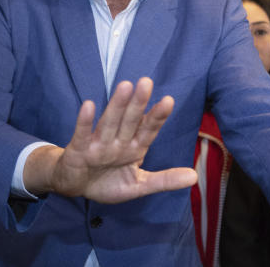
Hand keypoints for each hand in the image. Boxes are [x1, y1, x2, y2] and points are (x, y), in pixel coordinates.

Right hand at [24, 77, 196, 202]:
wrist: (75, 187)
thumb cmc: (108, 182)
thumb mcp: (139, 185)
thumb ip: (164, 180)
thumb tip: (194, 177)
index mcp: (134, 147)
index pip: (148, 129)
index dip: (157, 116)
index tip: (169, 101)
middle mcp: (118, 141)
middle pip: (130, 120)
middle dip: (138, 103)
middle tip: (147, 82)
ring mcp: (98, 144)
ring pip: (109, 122)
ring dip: (116, 105)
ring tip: (125, 86)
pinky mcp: (78, 149)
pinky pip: (82, 134)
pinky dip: (85, 121)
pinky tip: (89, 105)